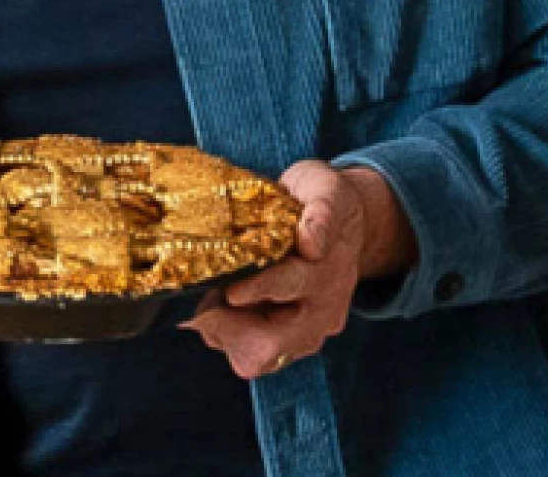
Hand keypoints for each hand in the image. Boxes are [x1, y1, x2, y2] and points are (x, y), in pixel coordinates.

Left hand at [184, 162, 412, 380]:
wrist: (343, 226)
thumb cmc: (322, 199)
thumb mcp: (324, 189)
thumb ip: (321, 213)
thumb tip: (311, 244)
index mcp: (329, 271)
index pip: (291, 285)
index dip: (258, 289)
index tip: (231, 291)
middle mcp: (322, 311)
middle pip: (270, 344)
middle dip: (228, 327)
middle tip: (204, 298)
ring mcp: (308, 333)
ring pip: (256, 357)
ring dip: (224, 332)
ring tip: (212, 295)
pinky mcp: (290, 343)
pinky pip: (251, 355)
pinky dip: (228, 335)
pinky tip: (223, 303)